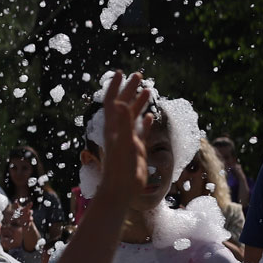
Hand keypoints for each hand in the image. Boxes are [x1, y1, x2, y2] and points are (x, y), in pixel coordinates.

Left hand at [91, 71, 152, 205]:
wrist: (120, 190)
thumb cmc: (120, 168)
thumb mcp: (123, 143)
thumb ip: (123, 124)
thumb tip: (122, 103)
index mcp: (112, 128)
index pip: (112, 102)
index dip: (114, 87)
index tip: (120, 72)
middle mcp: (118, 131)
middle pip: (123, 105)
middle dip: (129, 89)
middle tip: (138, 75)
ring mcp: (127, 139)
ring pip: (133, 116)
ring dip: (139, 103)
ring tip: (148, 90)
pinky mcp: (135, 149)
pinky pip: (140, 132)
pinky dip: (145, 122)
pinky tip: (150, 116)